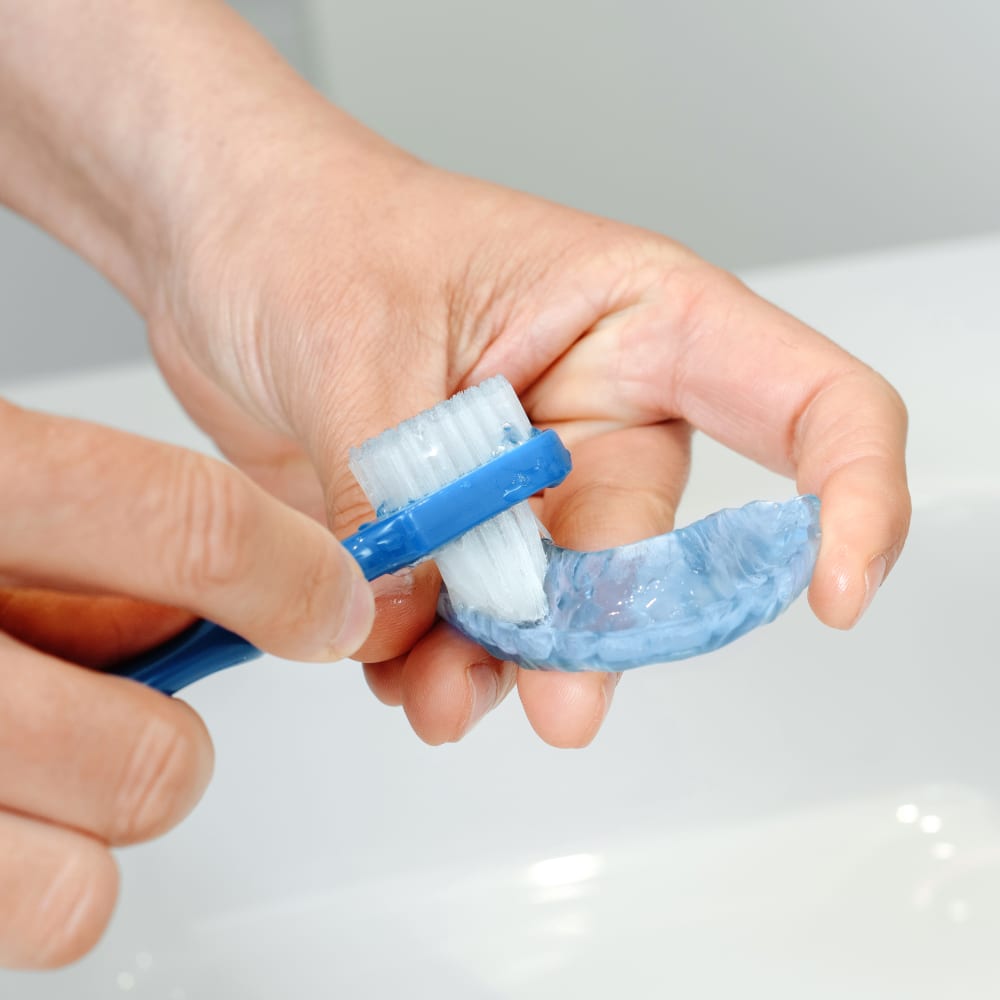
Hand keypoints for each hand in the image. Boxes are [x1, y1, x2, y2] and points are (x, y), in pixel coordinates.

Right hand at [0, 402, 371, 966]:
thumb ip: (91, 538)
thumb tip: (222, 602)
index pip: (185, 526)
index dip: (294, 576)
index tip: (332, 604)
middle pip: (149, 758)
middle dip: (173, 745)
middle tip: (126, 710)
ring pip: (74, 890)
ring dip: (87, 831)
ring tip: (35, 770)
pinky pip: (8, 922)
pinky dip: (17, 878)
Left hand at [149, 153, 909, 747]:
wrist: (222, 241)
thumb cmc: (307, 228)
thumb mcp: (358, 351)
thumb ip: (409, 495)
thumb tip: (424, 618)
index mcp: (636, 318)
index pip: (811, 404)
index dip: (854, 500)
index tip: (835, 597)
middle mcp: (600, 405)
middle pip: (649, 551)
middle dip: (593, 636)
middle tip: (549, 701)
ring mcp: (530, 476)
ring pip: (555, 605)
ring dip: (499, 662)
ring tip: (429, 692)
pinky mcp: (458, 525)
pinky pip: (472, 617)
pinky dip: (433, 655)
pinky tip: (391, 658)